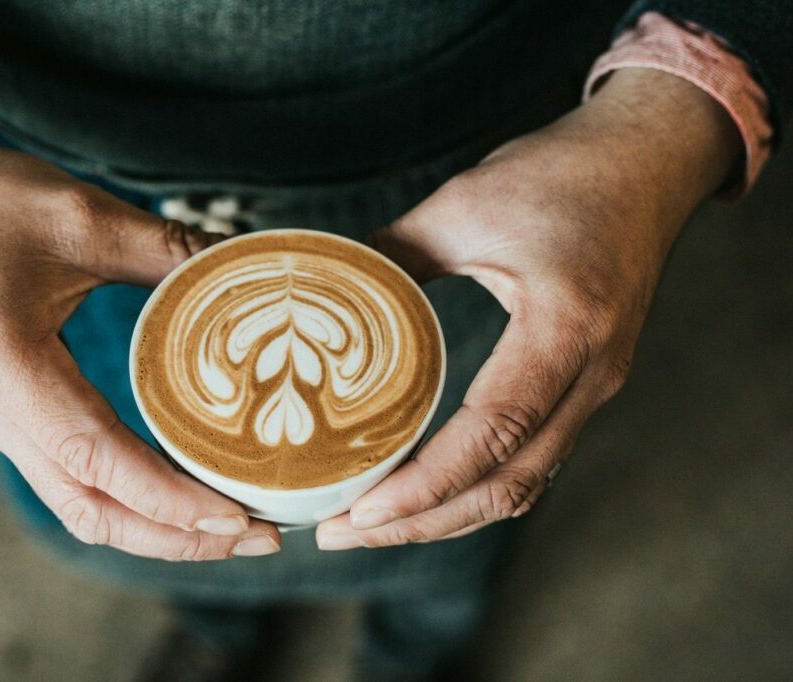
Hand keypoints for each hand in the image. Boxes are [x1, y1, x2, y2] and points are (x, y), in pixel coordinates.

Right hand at [0, 42, 279, 559]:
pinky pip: (74, 480)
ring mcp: (1, 420)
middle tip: (259, 537)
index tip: (236, 518)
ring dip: (157, 528)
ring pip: (82, 506)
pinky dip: (133, 500)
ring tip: (231, 527)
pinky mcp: (11, 413)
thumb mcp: (80, 215)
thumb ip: (165, 249)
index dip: (169, 500)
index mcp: (5, 369)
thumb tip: (245, 268)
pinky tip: (181, 490)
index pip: (96, 460)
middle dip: (178, 537)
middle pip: (92, 510)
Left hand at [317, 68, 741, 549]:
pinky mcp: (586, 385)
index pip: (494, 433)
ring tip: (373, 525)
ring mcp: (596, 386)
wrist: (648, 160)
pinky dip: (477, 488)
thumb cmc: (564, 173)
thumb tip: (324, 290)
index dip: (425, 484)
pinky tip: (427, 490)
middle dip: (422, 522)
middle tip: (342, 532)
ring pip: (523, 483)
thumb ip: (392, 254)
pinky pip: (534, 459)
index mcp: (566, 328)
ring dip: (448, 515)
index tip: (360, 511)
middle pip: (508, 483)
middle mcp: (592, 374)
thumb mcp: (465, 204)